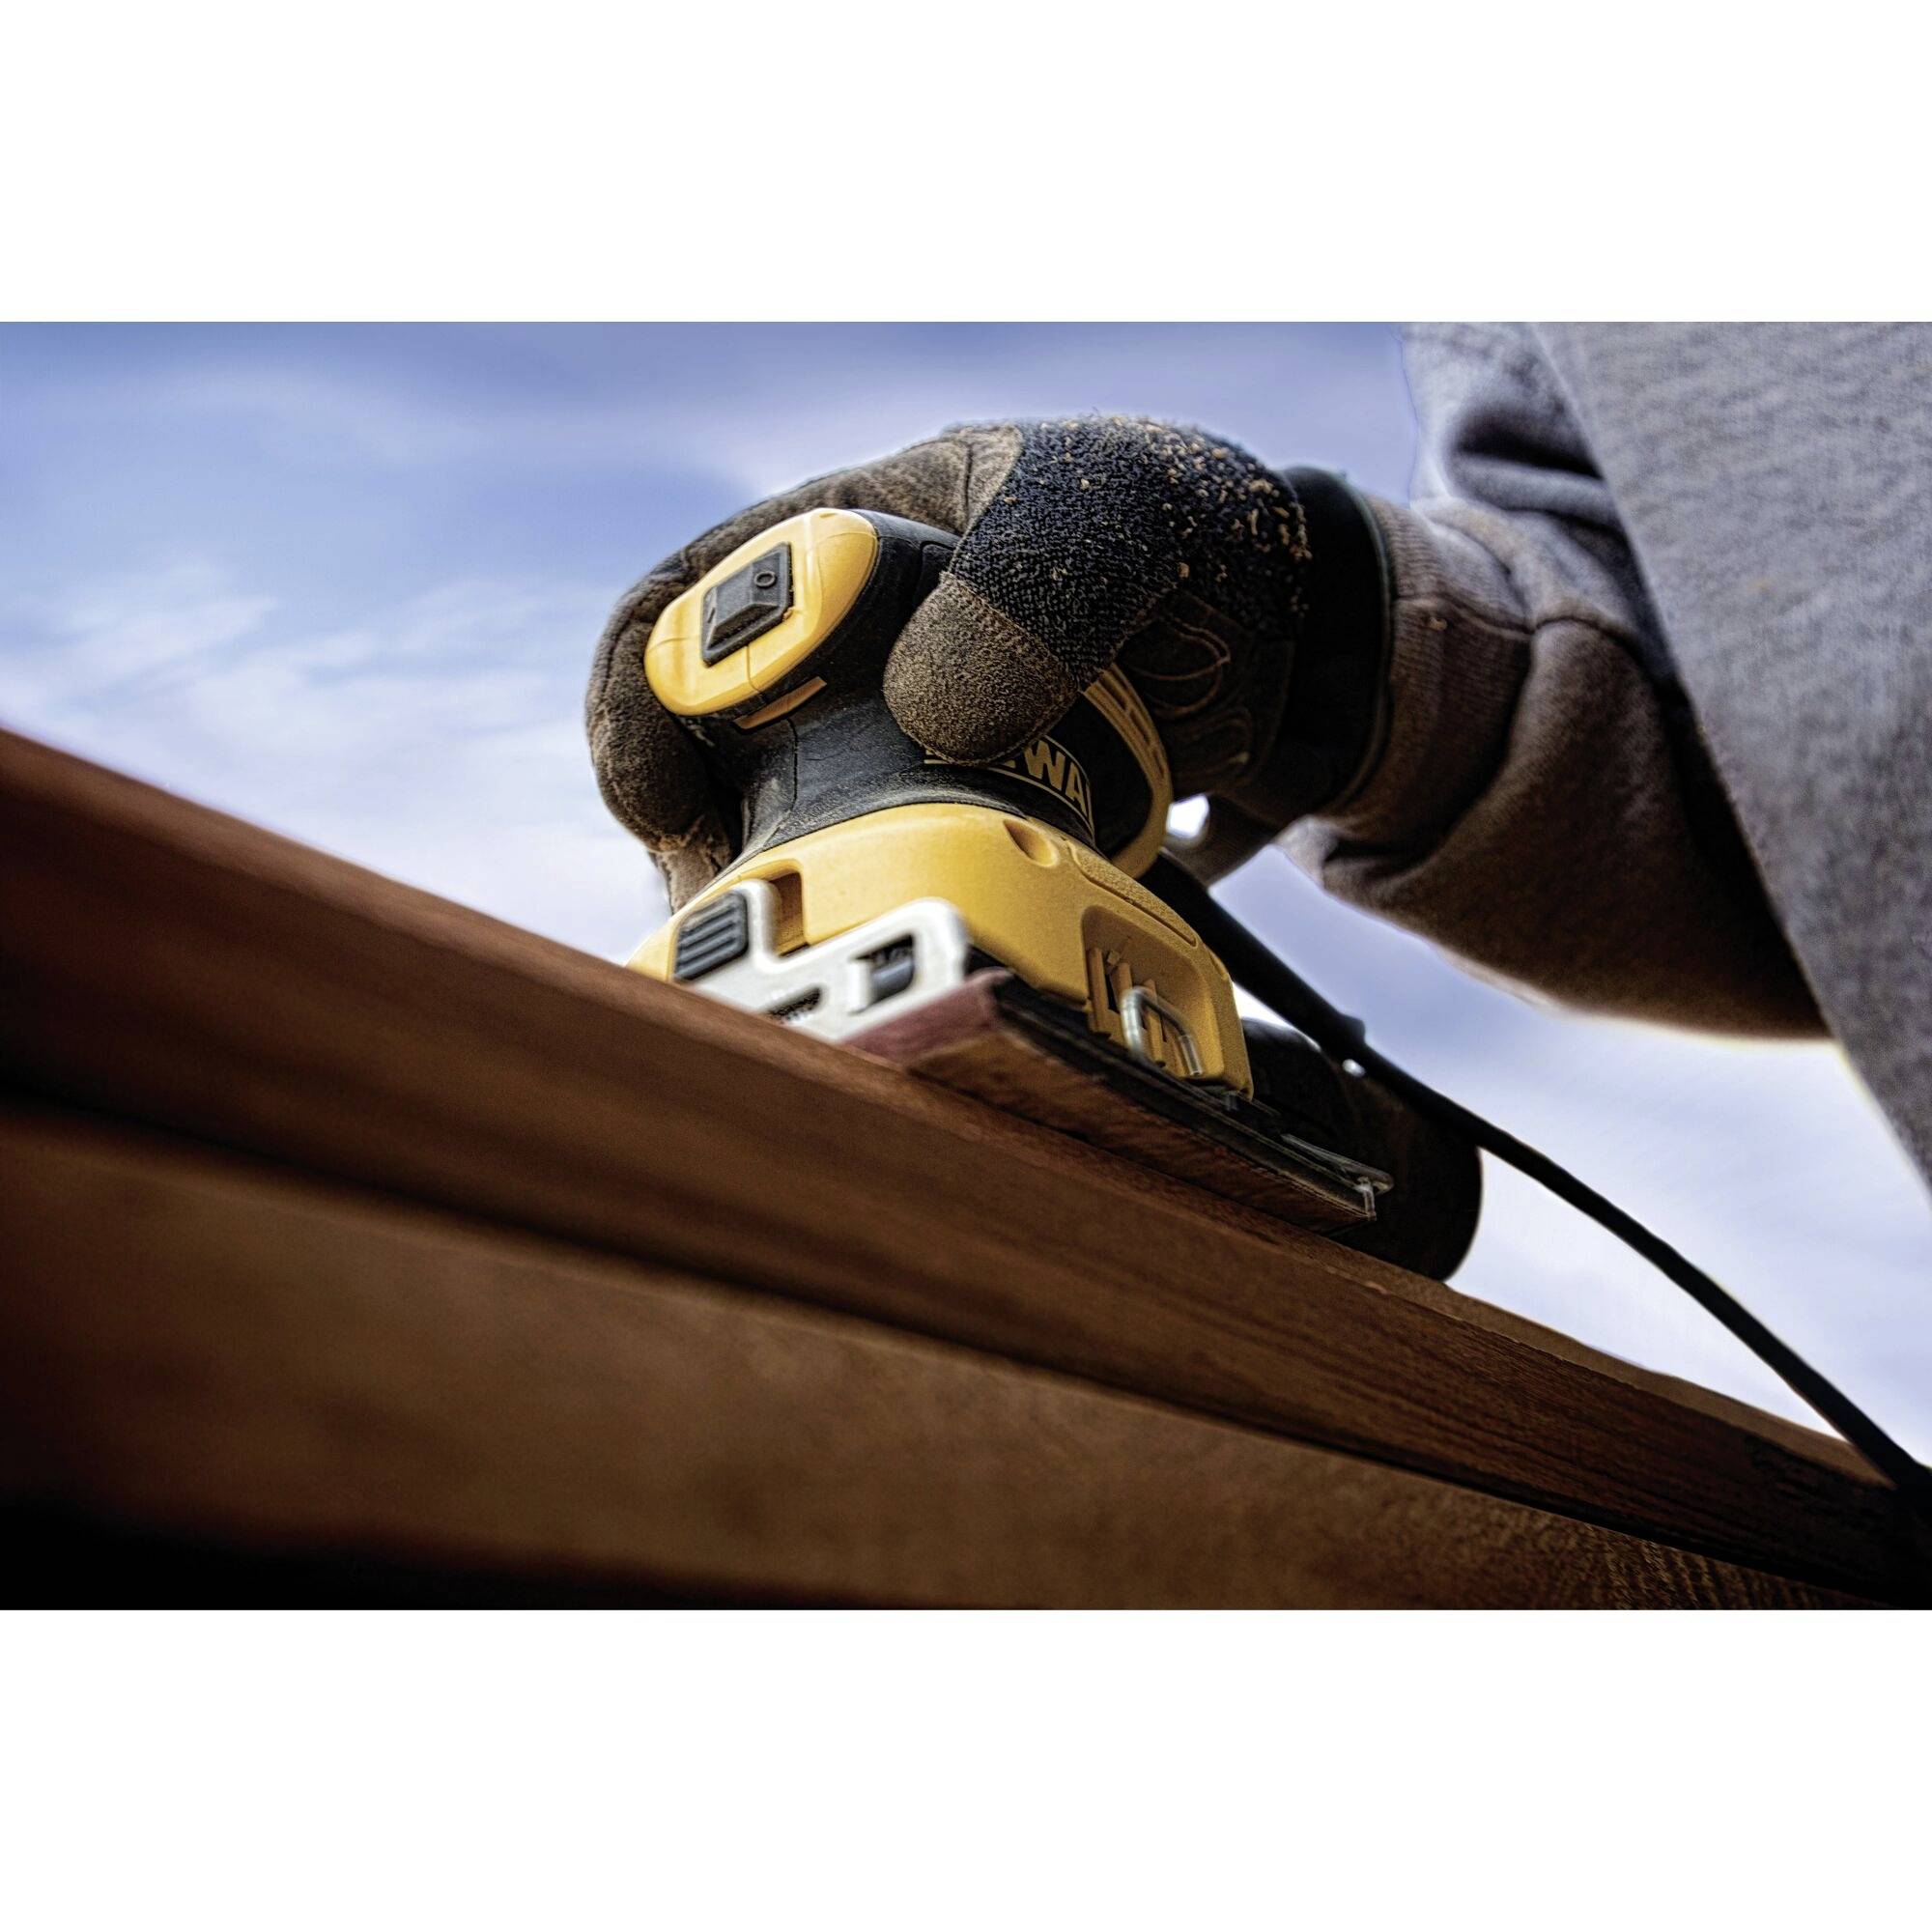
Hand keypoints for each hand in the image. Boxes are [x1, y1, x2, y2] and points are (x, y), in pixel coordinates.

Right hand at [587, 416, 1385, 904]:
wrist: (1296, 641)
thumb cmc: (1194, 540)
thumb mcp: (1116, 518)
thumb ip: (1029, 585)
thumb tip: (931, 714)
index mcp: (843, 539)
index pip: (678, 613)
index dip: (643, 707)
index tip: (675, 803)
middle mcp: (846, 648)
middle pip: (704, 743)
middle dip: (695, 832)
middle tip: (734, 910)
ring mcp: (894, 743)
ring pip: (776, 823)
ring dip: (774, 895)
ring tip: (809, 947)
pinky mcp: (948, 825)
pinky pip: (872, 880)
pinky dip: (866, 925)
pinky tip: (897, 953)